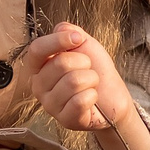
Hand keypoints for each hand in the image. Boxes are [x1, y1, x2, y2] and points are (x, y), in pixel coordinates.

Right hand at [18, 24, 149, 149]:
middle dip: (84, 62)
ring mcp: (50, 105)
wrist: (113, 95)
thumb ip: (70, 31)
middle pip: (60, 63)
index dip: (58, 41)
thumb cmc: (95, 70)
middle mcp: (39, 86)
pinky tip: (92, 99)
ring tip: (91, 84)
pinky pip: (80, 101)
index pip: (37, 50)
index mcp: (39, 66)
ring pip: (73, 82)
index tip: (78, 38)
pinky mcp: (65, 120)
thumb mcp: (84, 44)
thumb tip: (61, 29)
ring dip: (91, 79)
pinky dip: (93, 95)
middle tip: (88, 69)